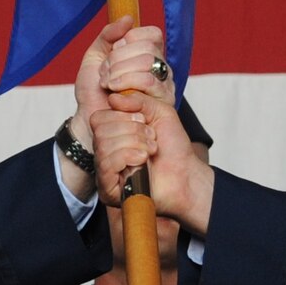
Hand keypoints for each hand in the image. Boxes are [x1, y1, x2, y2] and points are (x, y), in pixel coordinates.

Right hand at [90, 96, 214, 230]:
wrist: (186, 175)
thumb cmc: (174, 149)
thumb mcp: (160, 111)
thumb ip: (138, 99)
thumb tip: (113, 98)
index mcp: (113, 132)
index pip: (99, 117)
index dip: (123, 115)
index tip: (144, 122)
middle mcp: (105, 150)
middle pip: (100, 129)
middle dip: (132, 130)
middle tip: (151, 138)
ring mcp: (105, 169)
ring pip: (103, 145)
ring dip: (134, 143)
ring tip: (150, 150)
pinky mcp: (108, 187)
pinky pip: (107, 163)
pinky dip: (128, 156)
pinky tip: (142, 161)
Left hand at [100, 24, 173, 106]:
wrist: (89, 117)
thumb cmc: (93, 90)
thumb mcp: (95, 56)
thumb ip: (109, 34)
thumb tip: (129, 19)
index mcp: (147, 54)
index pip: (152, 34)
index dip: (128, 40)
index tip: (112, 52)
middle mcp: (160, 68)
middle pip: (148, 48)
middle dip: (118, 59)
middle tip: (105, 73)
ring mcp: (163, 85)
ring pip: (148, 62)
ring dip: (120, 72)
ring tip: (108, 85)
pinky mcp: (162, 102)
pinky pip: (148, 82)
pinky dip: (125, 84)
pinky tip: (115, 95)